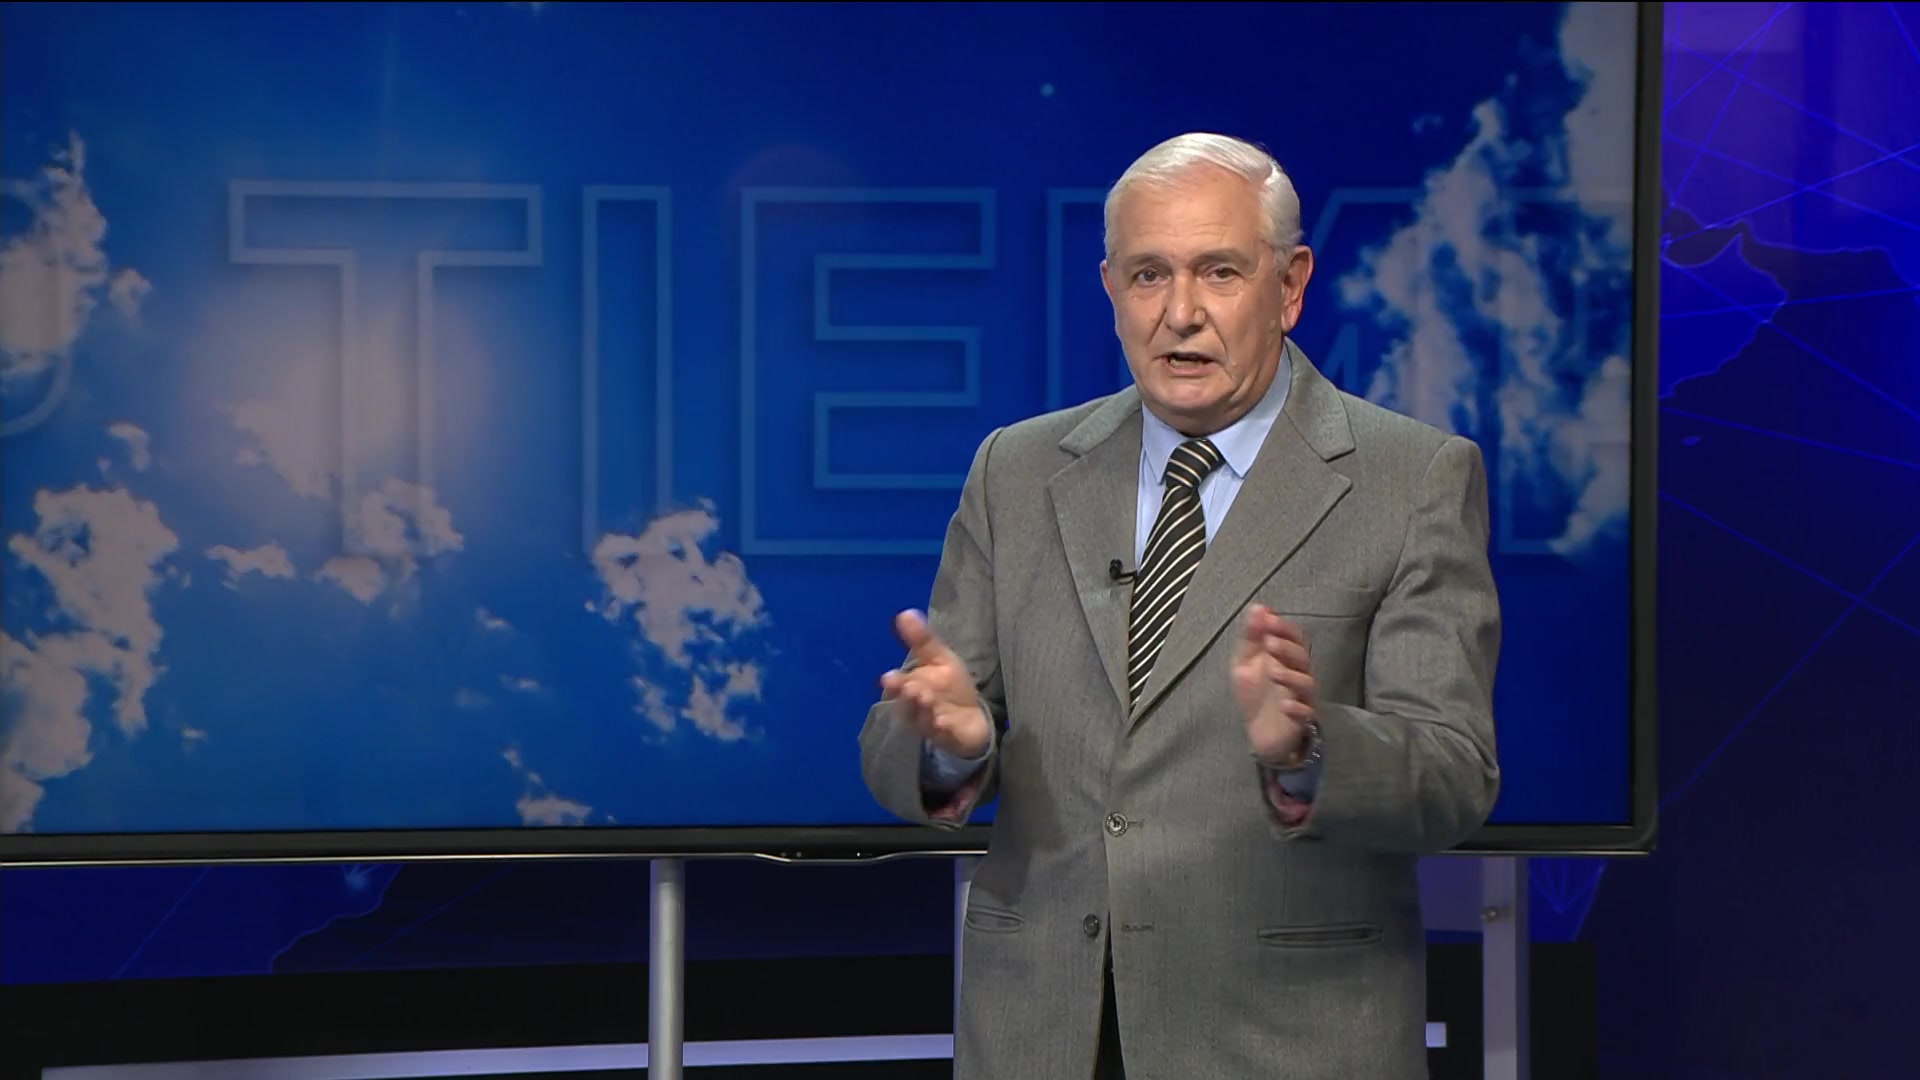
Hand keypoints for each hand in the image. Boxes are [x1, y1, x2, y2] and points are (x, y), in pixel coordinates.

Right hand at [880, 609, 991, 758]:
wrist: (971, 716)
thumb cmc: (950, 686)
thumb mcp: (939, 658)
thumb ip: (921, 640)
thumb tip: (905, 613)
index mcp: (909, 688)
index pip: (897, 686)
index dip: (893, 683)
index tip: (889, 678)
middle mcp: (915, 709)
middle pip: (907, 705)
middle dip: (908, 697)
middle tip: (913, 688)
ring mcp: (930, 725)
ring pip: (923, 720)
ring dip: (923, 710)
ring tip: (927, 698)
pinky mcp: (948, 738)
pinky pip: (943, 736)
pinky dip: (942, 729)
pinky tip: (944, 721)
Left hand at [1232, 604, 1315, 763]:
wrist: (1261, 734)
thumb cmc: (1256, 694)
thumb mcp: (1245, 663)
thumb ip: (1251, 638)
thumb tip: (1257, 608)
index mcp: (1286, 657)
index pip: (1293, 636)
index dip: (1283, 627)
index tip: (1268, 619)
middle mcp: (1298, 673)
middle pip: (1301, 656)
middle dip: (1286, 648)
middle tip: (1269, 643)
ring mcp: (1301, 697)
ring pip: (1305, 683)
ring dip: (1290, 676)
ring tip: (1273, 672)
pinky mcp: (1301, 720)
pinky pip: (1305, 713)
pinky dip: (1297, 708)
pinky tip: (1285, 706)